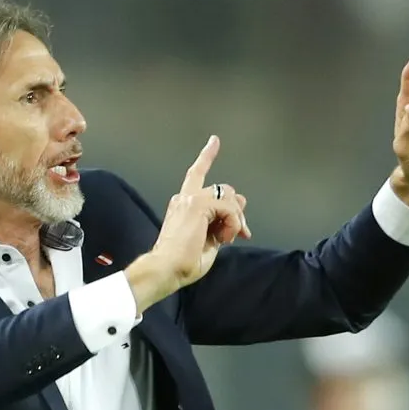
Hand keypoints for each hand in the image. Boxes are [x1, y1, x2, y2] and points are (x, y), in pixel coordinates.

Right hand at [124, 136, 249, 311]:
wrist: (167, 268)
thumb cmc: (183, 262)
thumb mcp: (210, 239)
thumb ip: (223, 219)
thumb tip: (241, 201)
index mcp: (183, 205)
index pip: (196, 174)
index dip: (207, 156)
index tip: (214, 141)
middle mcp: (185, 198)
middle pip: (224, 189)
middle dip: (237, 211)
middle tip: (240, 233)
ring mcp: (191, 199)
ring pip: (229, 197)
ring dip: (235, 220)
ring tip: (227, 238)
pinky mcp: (198, 204)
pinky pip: (229, 208)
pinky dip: (232, 224)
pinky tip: (224, 238)